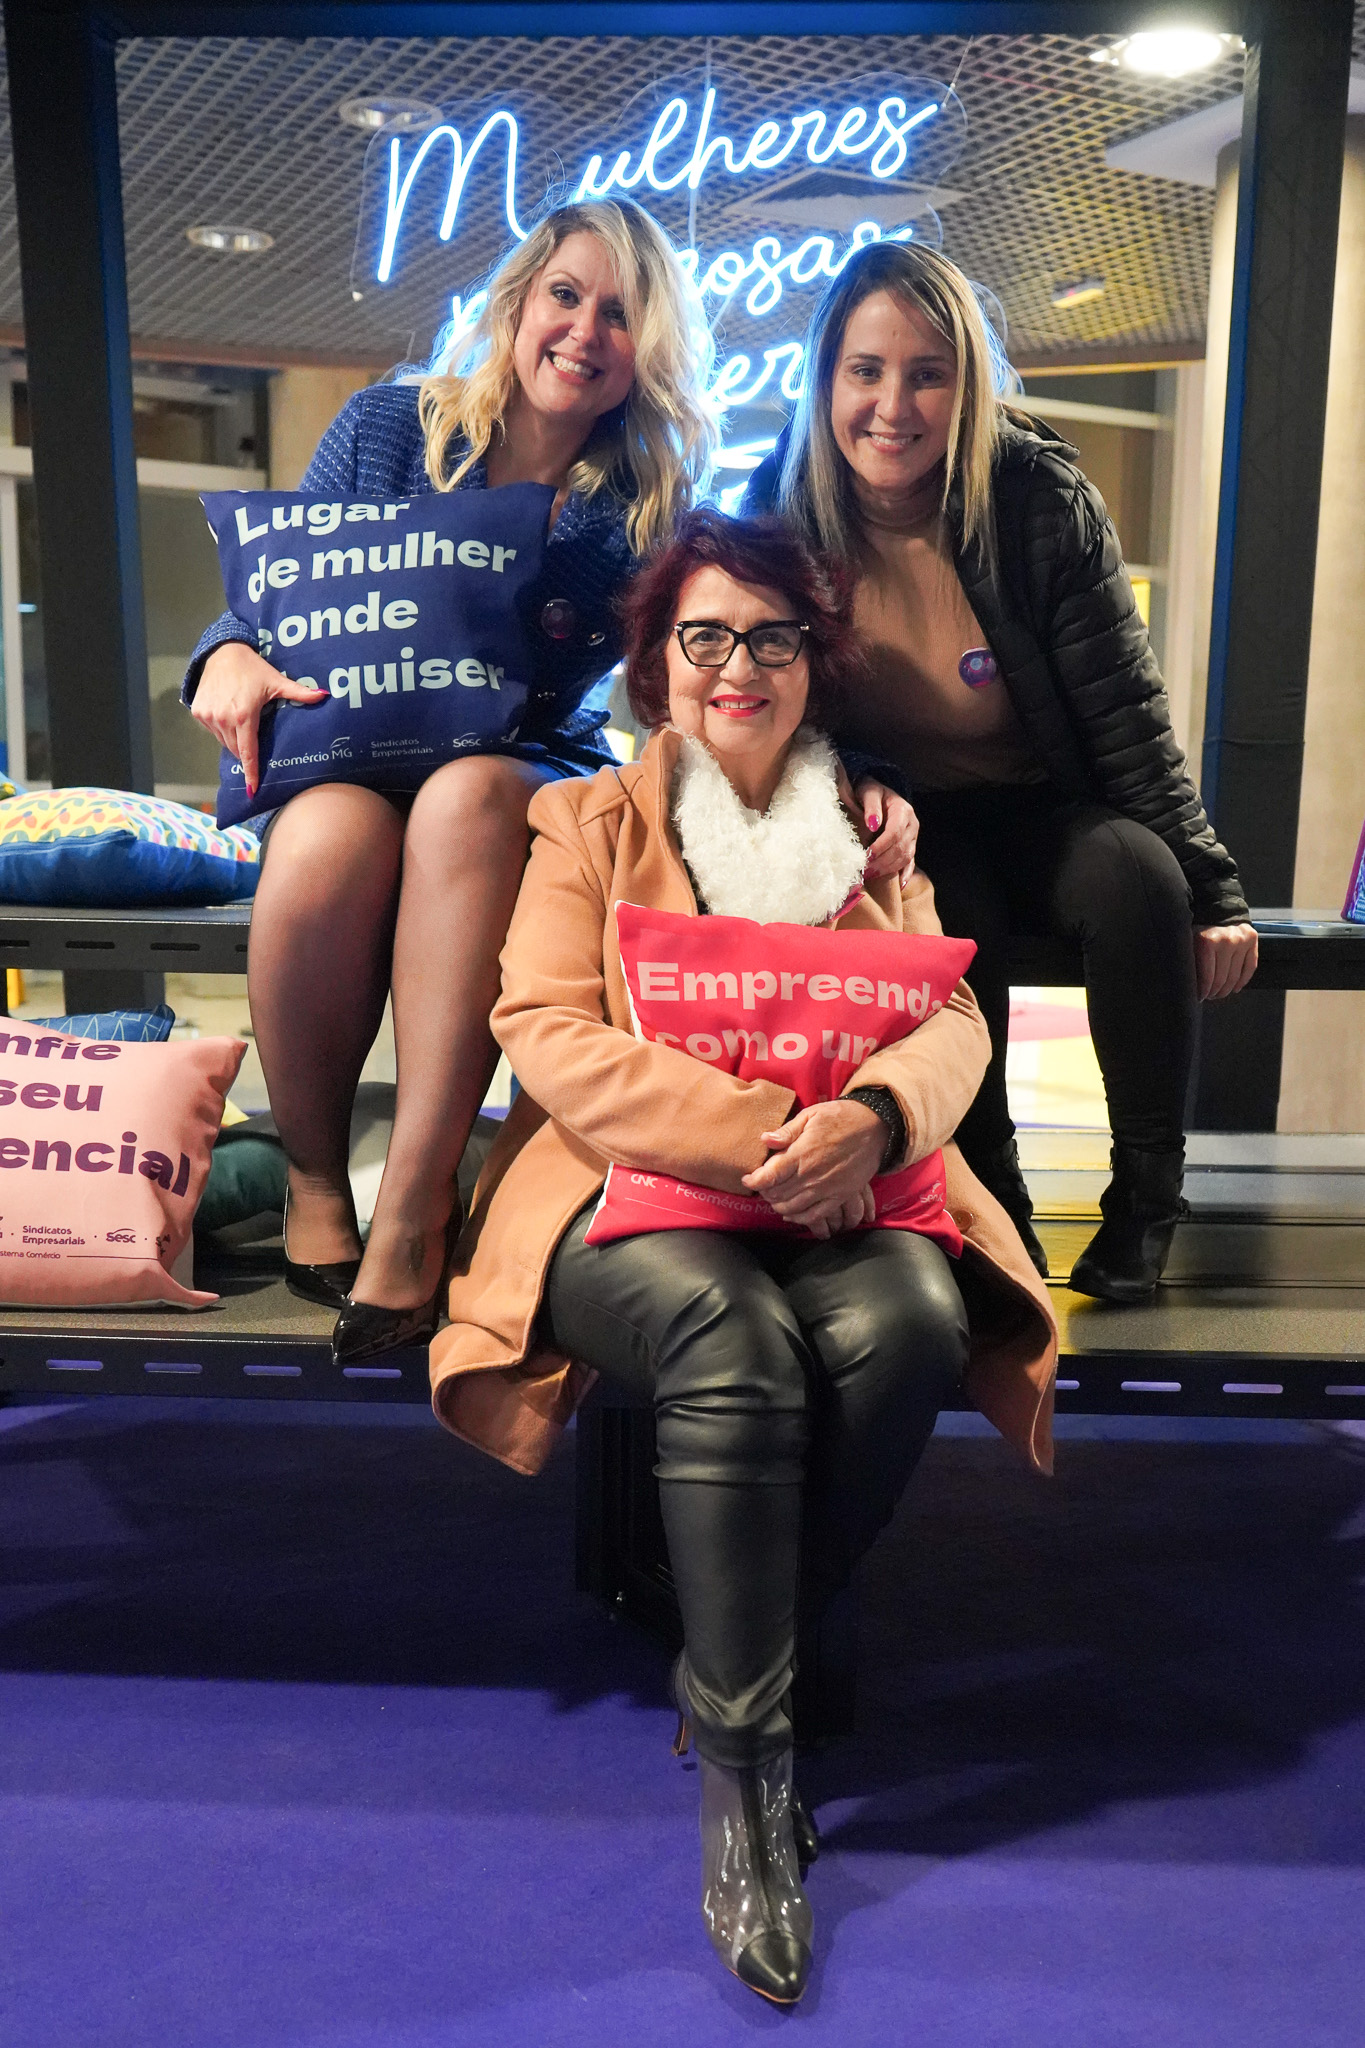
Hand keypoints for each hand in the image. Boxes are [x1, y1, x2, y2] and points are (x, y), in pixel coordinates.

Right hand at [190, 642, 326, 796]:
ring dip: (233, 738)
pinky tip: (228, 712)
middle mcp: (223, 718)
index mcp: (243, 715)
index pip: (248, 752)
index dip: (251, 772)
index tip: (252, 790)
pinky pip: (212, 730)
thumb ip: (299, 692)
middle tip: (255, 737)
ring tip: (242, 721)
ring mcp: (208, 716)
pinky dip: (220, 727)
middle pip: (236, 748)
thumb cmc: (251, 667)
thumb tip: (325, 695)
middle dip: (246, 749)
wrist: (221, 651)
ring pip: (223, 741)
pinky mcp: (198, 711)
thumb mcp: (276, 681)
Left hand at [742, 1099, 886, 1238]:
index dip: (754, 1181)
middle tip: (761, 1187)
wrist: (875, 1127)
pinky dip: (800, 1218)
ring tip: (774, 1198)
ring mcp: (827, 1188)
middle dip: (765, 1193)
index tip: (747, 1180)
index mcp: (802, 1153)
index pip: (770, 1175)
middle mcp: (812, 1175)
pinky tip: (792, 1214)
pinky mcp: (840, 1196)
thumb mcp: (811, 1115)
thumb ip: (787, 1131)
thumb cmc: (841, 1117)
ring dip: (779, 1206)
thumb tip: (765, 1140)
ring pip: (793, 1207)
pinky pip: (816, 1215)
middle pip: (778, 1194)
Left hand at [854, 779, 918, 886]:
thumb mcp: (868, 791)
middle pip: (900, 847)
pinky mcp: (911, 845)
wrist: (878, 792)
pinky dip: (906, 874)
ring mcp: (914, 836)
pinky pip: (911, 862)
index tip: (866, 856)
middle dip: (882, 861)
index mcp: (903, 810)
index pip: (894, 833)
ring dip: (889, 869)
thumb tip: (872, 824)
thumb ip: (870, 806)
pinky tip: (899, 885)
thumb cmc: (870, 792)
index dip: (881, 846)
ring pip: (906, 857)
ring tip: (871, 875)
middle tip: (865, 871)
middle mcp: (912, 824)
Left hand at [1194, 921, 1258, 999]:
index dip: (1204, 991)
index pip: (1208, 977)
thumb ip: (1190, 960)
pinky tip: (1235, 988)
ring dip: (1227, 989)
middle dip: (1215, 992)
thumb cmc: (1199, 928)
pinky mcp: (1252, 940)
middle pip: (1222, 978)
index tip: (1200, 998)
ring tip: (1220, 993)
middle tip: (1210, 997)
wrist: (1218, 908)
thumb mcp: (1188, 941)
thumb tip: (1188, 986)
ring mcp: (1242, 941)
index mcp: (1208, 942)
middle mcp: (1227, 941)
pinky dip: (1242, 981)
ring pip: (1236, 976)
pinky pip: (1250, 967)